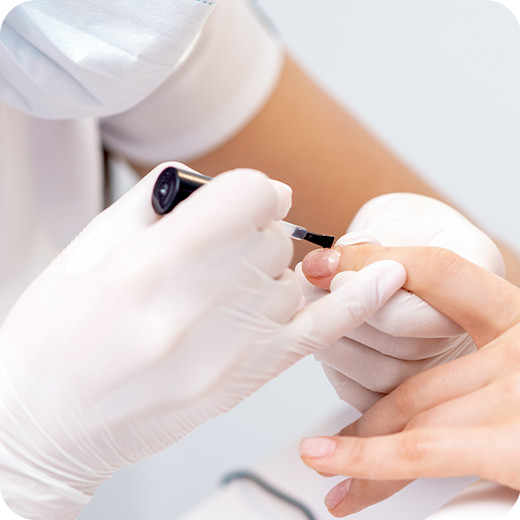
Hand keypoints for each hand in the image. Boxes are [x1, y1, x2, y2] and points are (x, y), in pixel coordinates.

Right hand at [0, 164, 405, 518]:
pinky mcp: (249, 375)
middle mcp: (202, 303)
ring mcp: (232, 344)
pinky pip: (323, 331)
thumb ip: (150, 204)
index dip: (250, 191)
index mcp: (155, 263)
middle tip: (223, 247)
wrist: (54, 420)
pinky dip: (360, 301)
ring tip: (235, 280)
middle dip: (255, 229)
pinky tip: (388, 277)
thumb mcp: (86, 251)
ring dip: (272, 267)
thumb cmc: (58, 338)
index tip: (243, 200)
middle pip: (273, 235)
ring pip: (293, 276)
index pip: (250, 195)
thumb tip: (200, 180)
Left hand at [299, 193, 504, 411]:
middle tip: (311, 287)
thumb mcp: (393, 218)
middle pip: (407, 347)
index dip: (372, 295)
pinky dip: (336, 368)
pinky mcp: (406, 389)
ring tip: (311, 309)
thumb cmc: (405, 227)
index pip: (429, 307)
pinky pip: (368, 395)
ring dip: (336, 341)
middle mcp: (466, 334)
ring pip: (384, 375)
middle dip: (347, 316)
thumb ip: (365, 245)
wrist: (409, 244)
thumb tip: (322, 267)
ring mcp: (438, 367)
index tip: (333, 273)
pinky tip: (323, 338)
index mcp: (476, 285)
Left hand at [299, 243, 519, 516]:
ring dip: (359, 440)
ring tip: (320, 461)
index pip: (439, 275)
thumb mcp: (518, 385)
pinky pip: (426, 449)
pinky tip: (332, 470)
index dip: (378, 263)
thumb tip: (418, 407)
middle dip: (365, 395)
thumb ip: (475, 382)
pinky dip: (372, 458)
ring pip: (413, 408)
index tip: (330, 267)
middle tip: (318, 407)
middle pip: (418, 369)